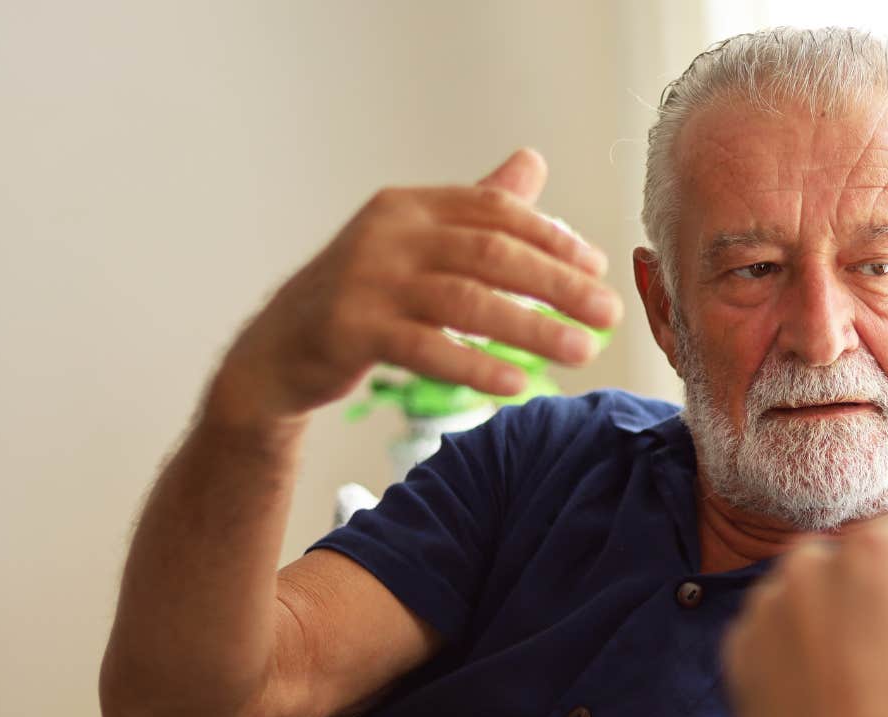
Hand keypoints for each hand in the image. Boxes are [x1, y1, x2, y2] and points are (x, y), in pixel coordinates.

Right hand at [210, 148, 621, 427]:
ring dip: (532, 328)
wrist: (278, 349)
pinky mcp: (349, 330)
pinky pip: (425, 348)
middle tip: (609, 313)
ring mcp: (366, 281)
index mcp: (412, 207)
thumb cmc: (363, 295)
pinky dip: (475, 366)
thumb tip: (532, 162)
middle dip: (558, 283)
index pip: (496, 212)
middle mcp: (389, 234)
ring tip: (582, 352)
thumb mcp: (417, 243)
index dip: (553, 238)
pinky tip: (516, 383)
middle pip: (491, 253)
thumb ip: (475, 209)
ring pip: (466, 302)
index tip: (599, 268)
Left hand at [723, 499, 887, 716]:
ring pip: (835, 593)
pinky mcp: (739, 651)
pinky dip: (815, 656)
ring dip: (857, 625)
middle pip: (882, 560)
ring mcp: (769, 607)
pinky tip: (839, 705)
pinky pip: (794, 631)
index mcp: (884, 544)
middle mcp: (813, 559)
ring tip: (877, 696)